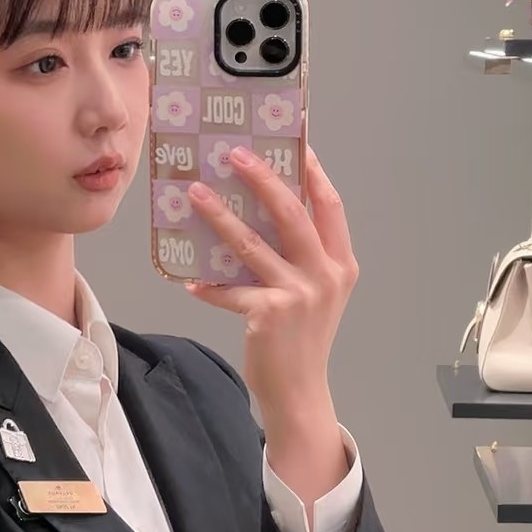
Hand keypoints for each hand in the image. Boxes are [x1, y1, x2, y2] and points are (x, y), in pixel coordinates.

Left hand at [183, 147, 358, 423]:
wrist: (299, 391)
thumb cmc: (302, 339)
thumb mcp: (315, 294)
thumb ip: (301, 258)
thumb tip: (259, 216)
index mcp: (341, 264)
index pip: (329, 206)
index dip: (313, 171)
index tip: (295, 141)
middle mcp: (325, 274)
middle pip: (292, 213)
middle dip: (262, 178)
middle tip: (235, 153)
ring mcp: (298, 294)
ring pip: (252, 244)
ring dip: (220, 216)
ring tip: (196, 194)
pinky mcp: (268, 314)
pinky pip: (230, 289)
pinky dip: (208, 285)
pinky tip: (190, 279)